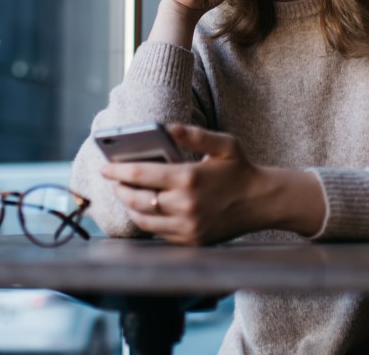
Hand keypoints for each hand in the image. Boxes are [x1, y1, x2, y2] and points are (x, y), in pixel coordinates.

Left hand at [100, 123, 324, 244]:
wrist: (263, 202)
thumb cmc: (241, 169)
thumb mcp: (224, 144)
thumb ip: (194, 134)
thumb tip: (167, 127)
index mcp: (190, 179)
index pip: (141, 176)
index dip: (118, 171)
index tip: (105, 167)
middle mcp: (186, 206)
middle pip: (136, 200)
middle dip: (120, 189)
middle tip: (113, 180)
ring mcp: (188, 227)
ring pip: (143, 220)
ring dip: (130, 207)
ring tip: (126, 194)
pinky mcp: (192, 240)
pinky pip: (159, 233)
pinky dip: (147, 221)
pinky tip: (145, 209)